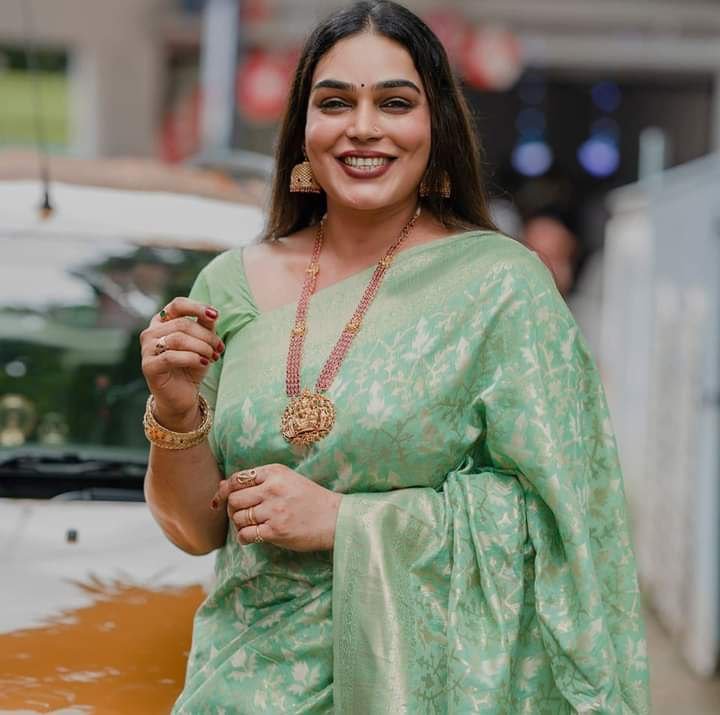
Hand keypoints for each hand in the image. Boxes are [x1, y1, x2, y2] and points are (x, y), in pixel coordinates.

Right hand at [140, 297, 224, 429]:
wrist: (182, 395)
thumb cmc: (192, 366)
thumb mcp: (202, 343)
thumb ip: (206, 327)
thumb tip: (213, 315)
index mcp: (162, 322)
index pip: (177, 305)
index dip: (197, 308)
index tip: (215, 316)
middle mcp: (151, 332)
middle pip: (182, 324)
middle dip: (206, 335)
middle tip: (219, 348)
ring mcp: (147, 349)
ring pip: (178, 339)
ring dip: (201, 347)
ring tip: (213, 357)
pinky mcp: (148, 366)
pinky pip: (171, 356)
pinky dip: (192, 358)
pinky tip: (204, 363)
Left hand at [211, 464, 342, 551]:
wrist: (335, 518)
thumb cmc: (310, 499)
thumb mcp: (287, 480)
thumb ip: (257, 481)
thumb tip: (223, 485)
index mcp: (274, 472)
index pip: (238, 478)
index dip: (225, 490)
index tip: (222, 499)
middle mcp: (272, 488)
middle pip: (233, 498)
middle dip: (232, 508)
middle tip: (242, 514)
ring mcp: (273, 510)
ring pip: (238, 517)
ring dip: (240, 523)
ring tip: (252, 525)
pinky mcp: (275, 531)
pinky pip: (246, 535)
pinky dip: (245, 537)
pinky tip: (254, 536)